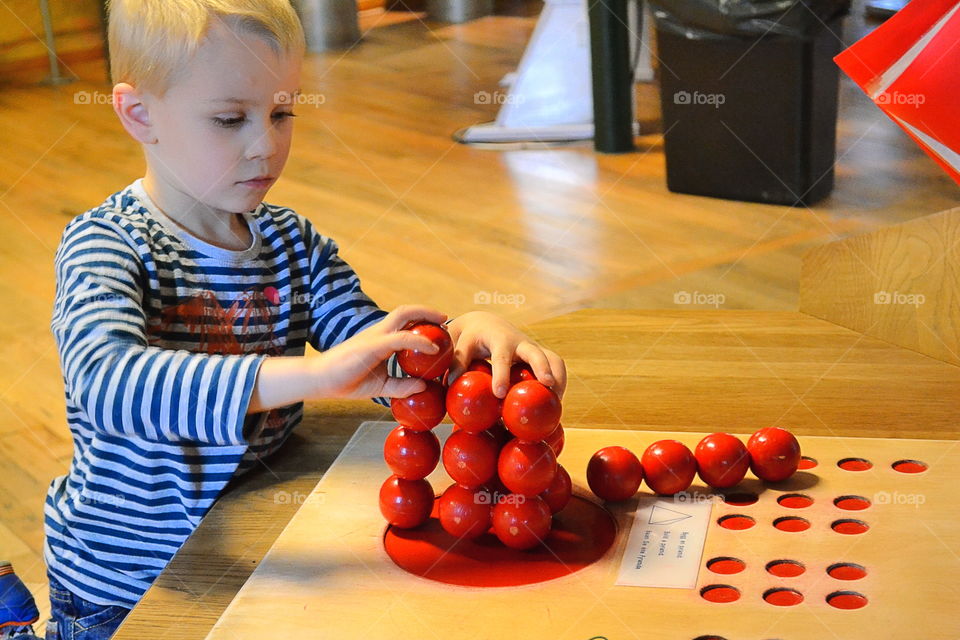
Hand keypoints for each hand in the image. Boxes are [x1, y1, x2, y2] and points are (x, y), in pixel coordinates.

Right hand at [307, 305, 446, 399]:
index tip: (439, 328)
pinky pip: (400, 338)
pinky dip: (419, 340)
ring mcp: (375, 336)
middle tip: (445, 319)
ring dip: (426, 315)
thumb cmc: (346, 381)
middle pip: (405, 311)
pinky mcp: (372, 345)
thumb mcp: (380, 386)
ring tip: (444, 324)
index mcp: (379, 339)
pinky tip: (433, 347)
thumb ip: (401, 386)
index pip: (403, 322)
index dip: (422, 320)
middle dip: (427, 311)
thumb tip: (425, 386)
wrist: (320, 381)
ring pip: (403, 315)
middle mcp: (378, 332)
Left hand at [445, 311, 566, 398]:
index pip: (500, 356)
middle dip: (541, 367)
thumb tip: (449, 383)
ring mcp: (531, 348)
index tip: (499, 393)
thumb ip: (456, 361)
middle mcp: (518, 342)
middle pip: (534, 352)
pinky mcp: (540, 355)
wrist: (486, 323)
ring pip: (551, 358)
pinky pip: (556, 366)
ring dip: (557, 377)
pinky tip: (556, 403)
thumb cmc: (469, 339)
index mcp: (497, 339)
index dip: (501, 374)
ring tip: (557, 402)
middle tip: (545, 385)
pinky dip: (560, 382)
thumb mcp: (459, 345)